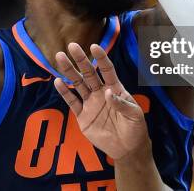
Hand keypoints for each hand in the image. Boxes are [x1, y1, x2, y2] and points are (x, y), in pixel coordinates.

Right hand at [54, 43, 149, 160]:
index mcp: (115, 88)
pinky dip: (64, 92)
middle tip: (72, 46)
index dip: (101, 58)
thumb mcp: (134, 115)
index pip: (107, 69)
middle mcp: (101, 92)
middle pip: (89, 73)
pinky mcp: (82, 115)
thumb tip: (108, 93)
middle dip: (81, 60)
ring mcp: (90, 103)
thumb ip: (122, 103)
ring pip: (78, 84)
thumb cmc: (135, 128)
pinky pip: (72, 101)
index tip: (94, 46)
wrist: (127, 149)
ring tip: (60, 57)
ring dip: (69, 71)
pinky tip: (58, 81)